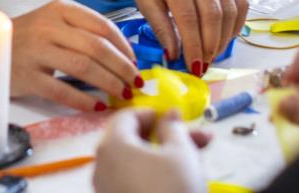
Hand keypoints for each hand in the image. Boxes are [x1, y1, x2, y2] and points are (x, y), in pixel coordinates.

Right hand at [11, 0, 139, 111]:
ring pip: (84, 67)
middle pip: (97, 47)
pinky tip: (97, 105)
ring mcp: (37, 51)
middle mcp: (48, 27)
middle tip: (135, 81)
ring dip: (109, 83)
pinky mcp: (28, 76)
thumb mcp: (52, 21)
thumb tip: (120, 54)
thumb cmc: (25, 37)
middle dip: (122, 67)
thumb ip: (81, 31)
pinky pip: (62, 90)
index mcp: (59, 9)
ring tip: (122, 93)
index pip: (101, 25)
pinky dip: (84, 100)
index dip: (124, 46)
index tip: (135, 61)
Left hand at [92, 109, 208, 192]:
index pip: (127, 116)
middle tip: (198, 140)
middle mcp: (100, 166)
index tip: (178, 118)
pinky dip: (152, 176)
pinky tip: (178, 181)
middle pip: (132, 141)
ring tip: (195, 162)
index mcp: (111, 145)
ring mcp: (105, 190)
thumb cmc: (174, 188)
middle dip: (166, 137)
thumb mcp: (181, 152)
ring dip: (163, 157)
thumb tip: (170, 114)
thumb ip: (174, 128)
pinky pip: (131, 182)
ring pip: (135, 164)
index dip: (154, 113)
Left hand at [119, 0, 245, 74]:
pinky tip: (226, 37)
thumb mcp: (144, 0)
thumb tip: (174, 56)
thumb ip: (160, 28)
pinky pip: (241, 1)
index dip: (193, 44)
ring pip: (230, 9)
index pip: (188, 16)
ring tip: (213, 55)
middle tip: (204, 65)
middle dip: (210, 45)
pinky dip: (236, 24)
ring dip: (224, 38)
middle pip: (213, 13)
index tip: (193, 67)